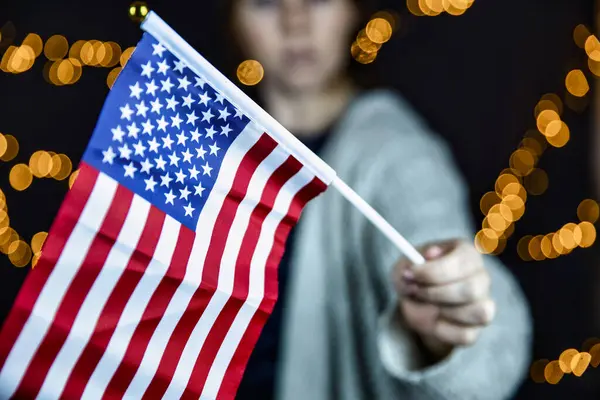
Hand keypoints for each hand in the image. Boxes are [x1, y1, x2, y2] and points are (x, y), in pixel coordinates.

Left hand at [393, 240, 494, 358]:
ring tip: (427, 305)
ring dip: (443, 311)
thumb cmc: (415, 279)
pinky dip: (443, 330)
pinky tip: (433, 321)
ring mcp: (483, 304)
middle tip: (415, 291)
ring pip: (478, 313)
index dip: (434, 270)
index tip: (411, 274)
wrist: (415, 306)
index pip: (461, 262)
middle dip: (436, 292)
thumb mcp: (404, 267)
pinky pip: (466, 335)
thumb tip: (422, 262)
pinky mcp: (476, 329)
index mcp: (466, 254)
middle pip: (471, 289)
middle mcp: (481, 277)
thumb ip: (410, 263)